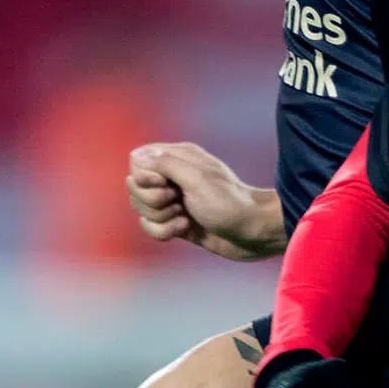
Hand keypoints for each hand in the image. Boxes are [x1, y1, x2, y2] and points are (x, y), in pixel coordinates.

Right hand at [127, 142, 285, 260]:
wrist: (252, 232)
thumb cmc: (227, 201)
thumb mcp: (195, 178)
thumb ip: (164, 164)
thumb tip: (137, 156)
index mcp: (179, 158)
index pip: (137, 160)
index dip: (144, 176)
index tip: (164, 184)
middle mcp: (174, 177)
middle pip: (136, 188)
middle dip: (151, 201)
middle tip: (178, 201)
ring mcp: (174, 201)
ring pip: (142, 210)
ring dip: (160, 218)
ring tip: (185, 217)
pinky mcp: (176, 222)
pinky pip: (151, 227)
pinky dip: (164, 231)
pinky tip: (184, 229)